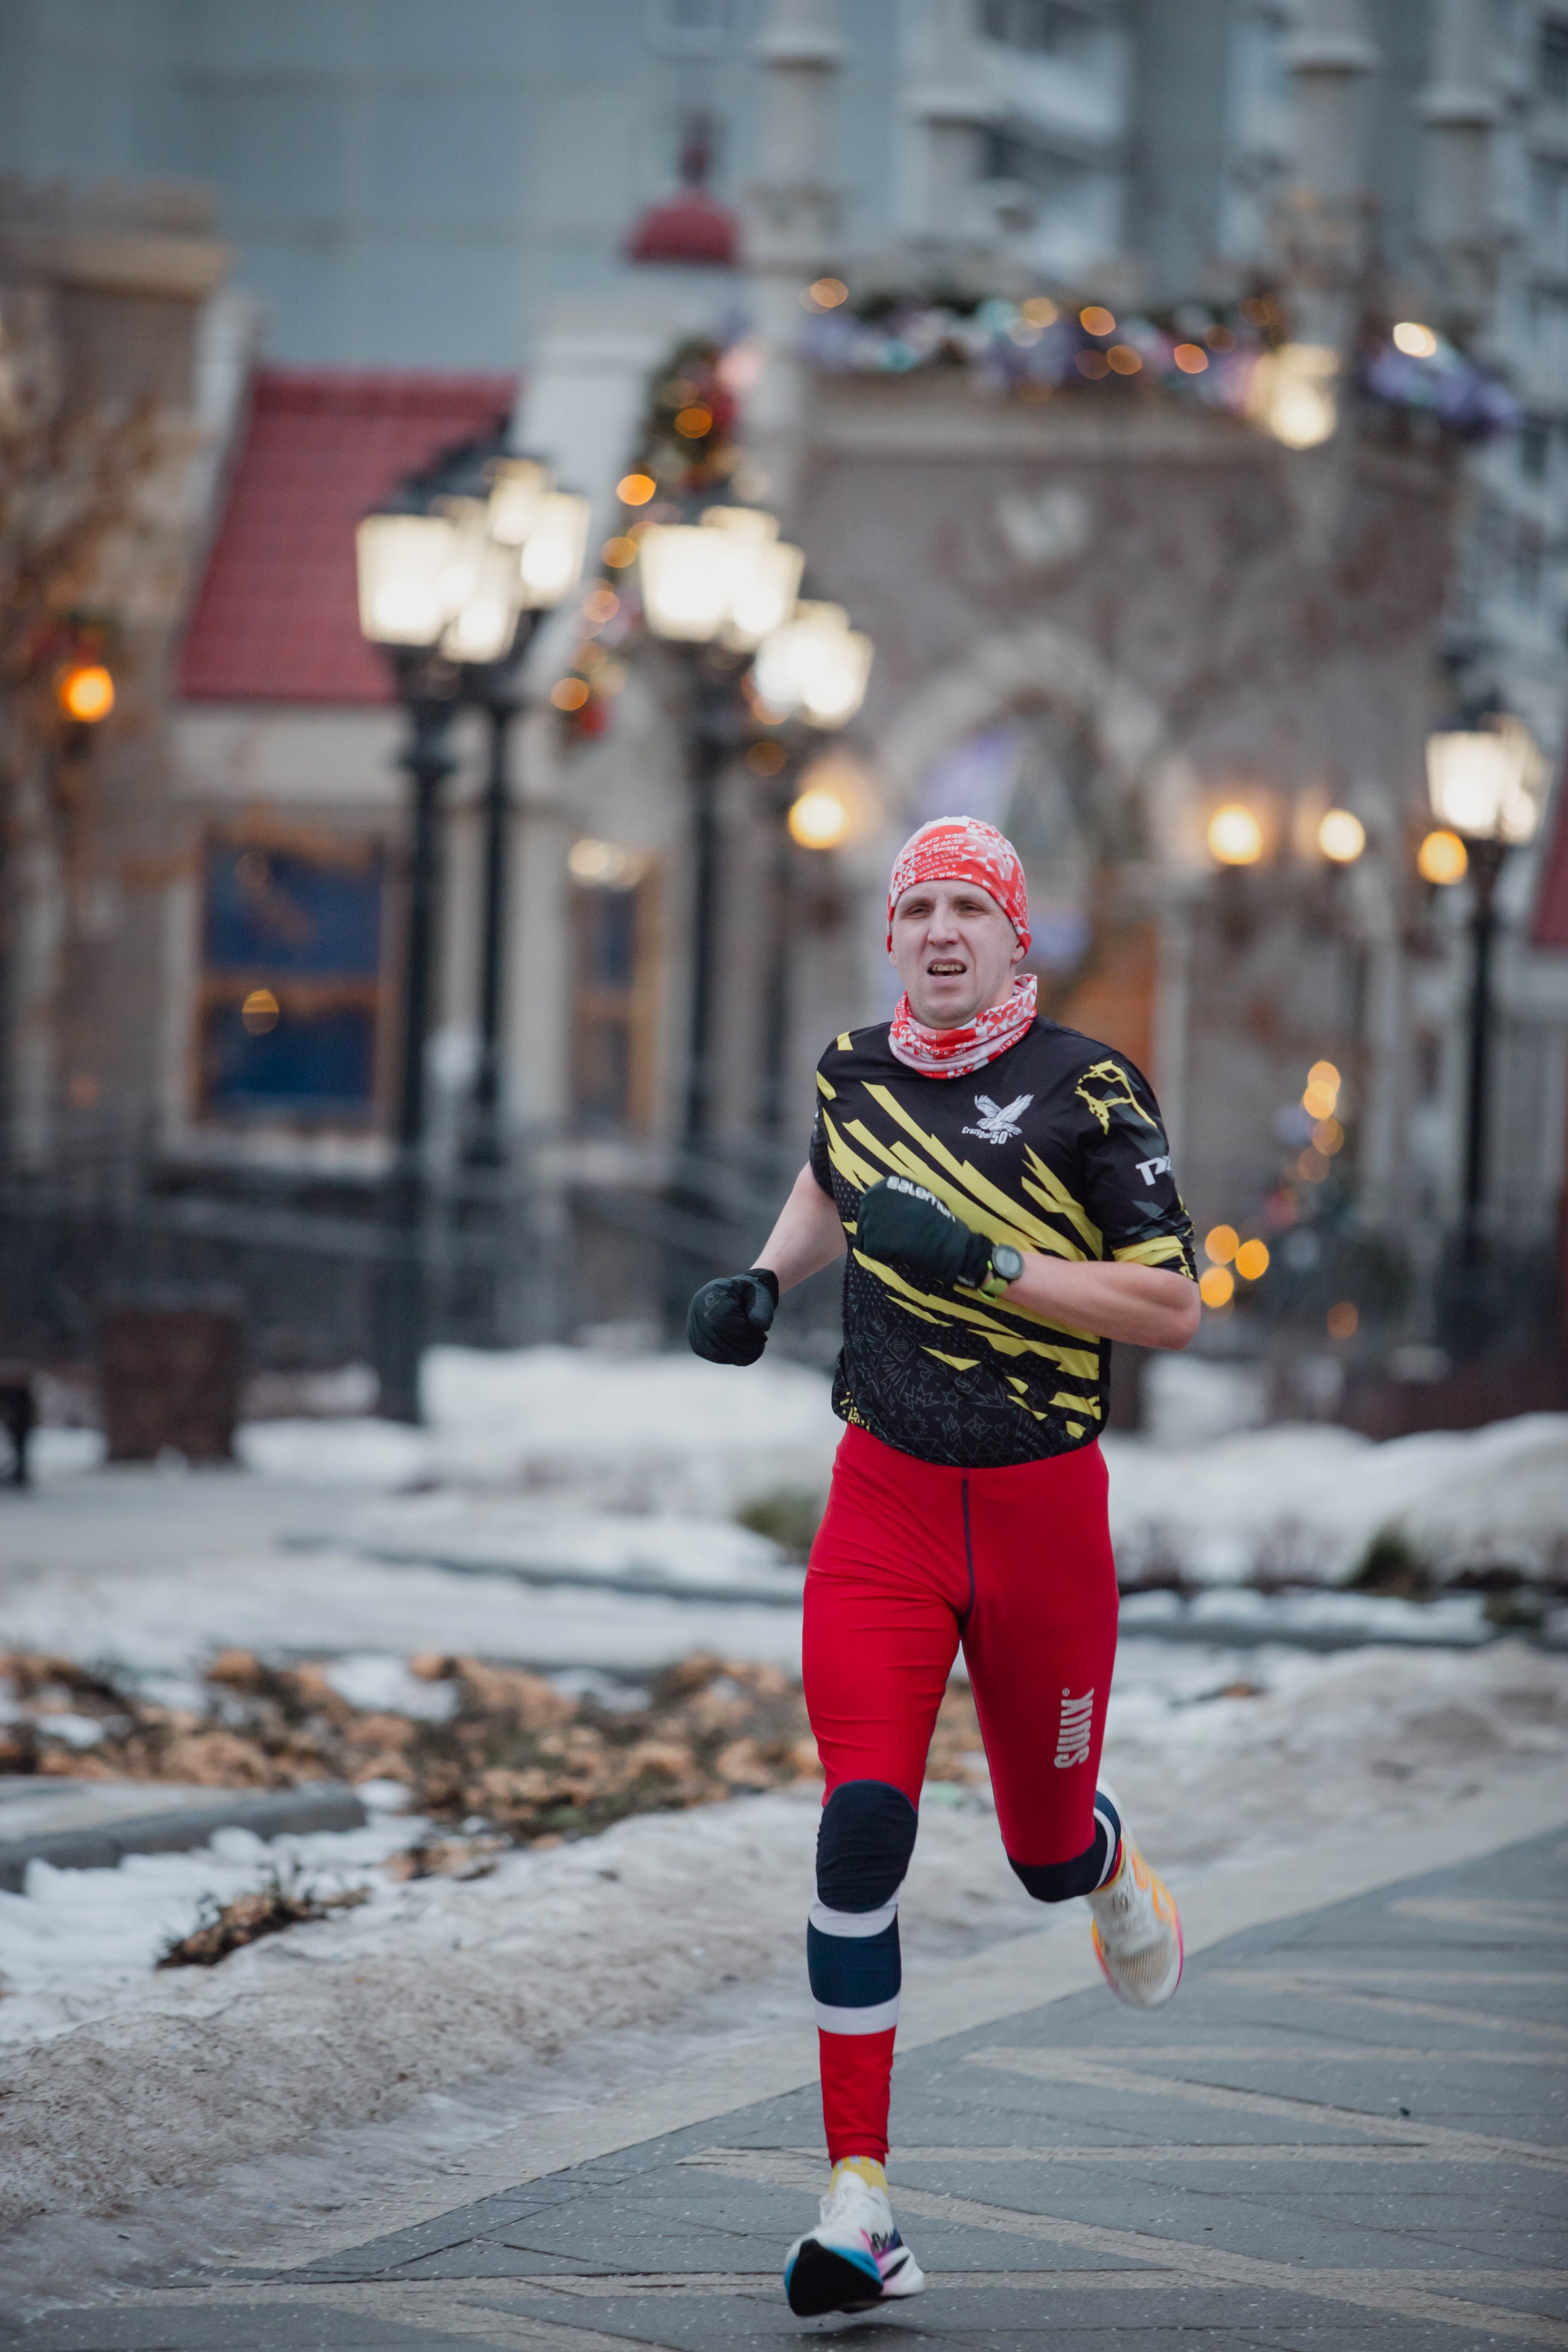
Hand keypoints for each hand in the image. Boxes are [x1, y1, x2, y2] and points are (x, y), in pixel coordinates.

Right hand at [687, 1268, 779, 1365]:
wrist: (737, 1299)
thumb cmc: (750, 1296)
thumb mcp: (760, 1296)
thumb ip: (763, 1309)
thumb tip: (762, 1326)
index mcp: (712, 1293)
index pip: (725, 1319)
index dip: (746, 1332)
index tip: (762, 1334)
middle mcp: (697, 1311)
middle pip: (721, 1337)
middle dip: (747, 1344)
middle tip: (761, 1340)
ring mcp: (694, 1329)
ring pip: (718, 1352)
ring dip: (742, 1353)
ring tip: (754, 1344)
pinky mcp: (697, 1345)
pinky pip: (717, 1357)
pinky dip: (735, 1356)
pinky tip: (744, 1348)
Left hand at [855, 1177, 992, 1290]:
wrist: (945, 1239)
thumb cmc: (937, 1219)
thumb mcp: (916, 1194)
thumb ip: (896, 1195)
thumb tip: (882, 1204)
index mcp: (883, 1185)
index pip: (869, 1206)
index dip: (882, 1220)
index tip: (896, 1227)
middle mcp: (872, 1199)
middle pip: (864, 1222)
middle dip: (878, 1233)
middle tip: (899, 1239)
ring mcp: (870, 1220)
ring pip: (866, 1238)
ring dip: (881, 1245)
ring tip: (902, 1245)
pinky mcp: (872, 1241)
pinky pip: (871, 1253)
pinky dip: (884, 1256)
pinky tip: (901, 1253)